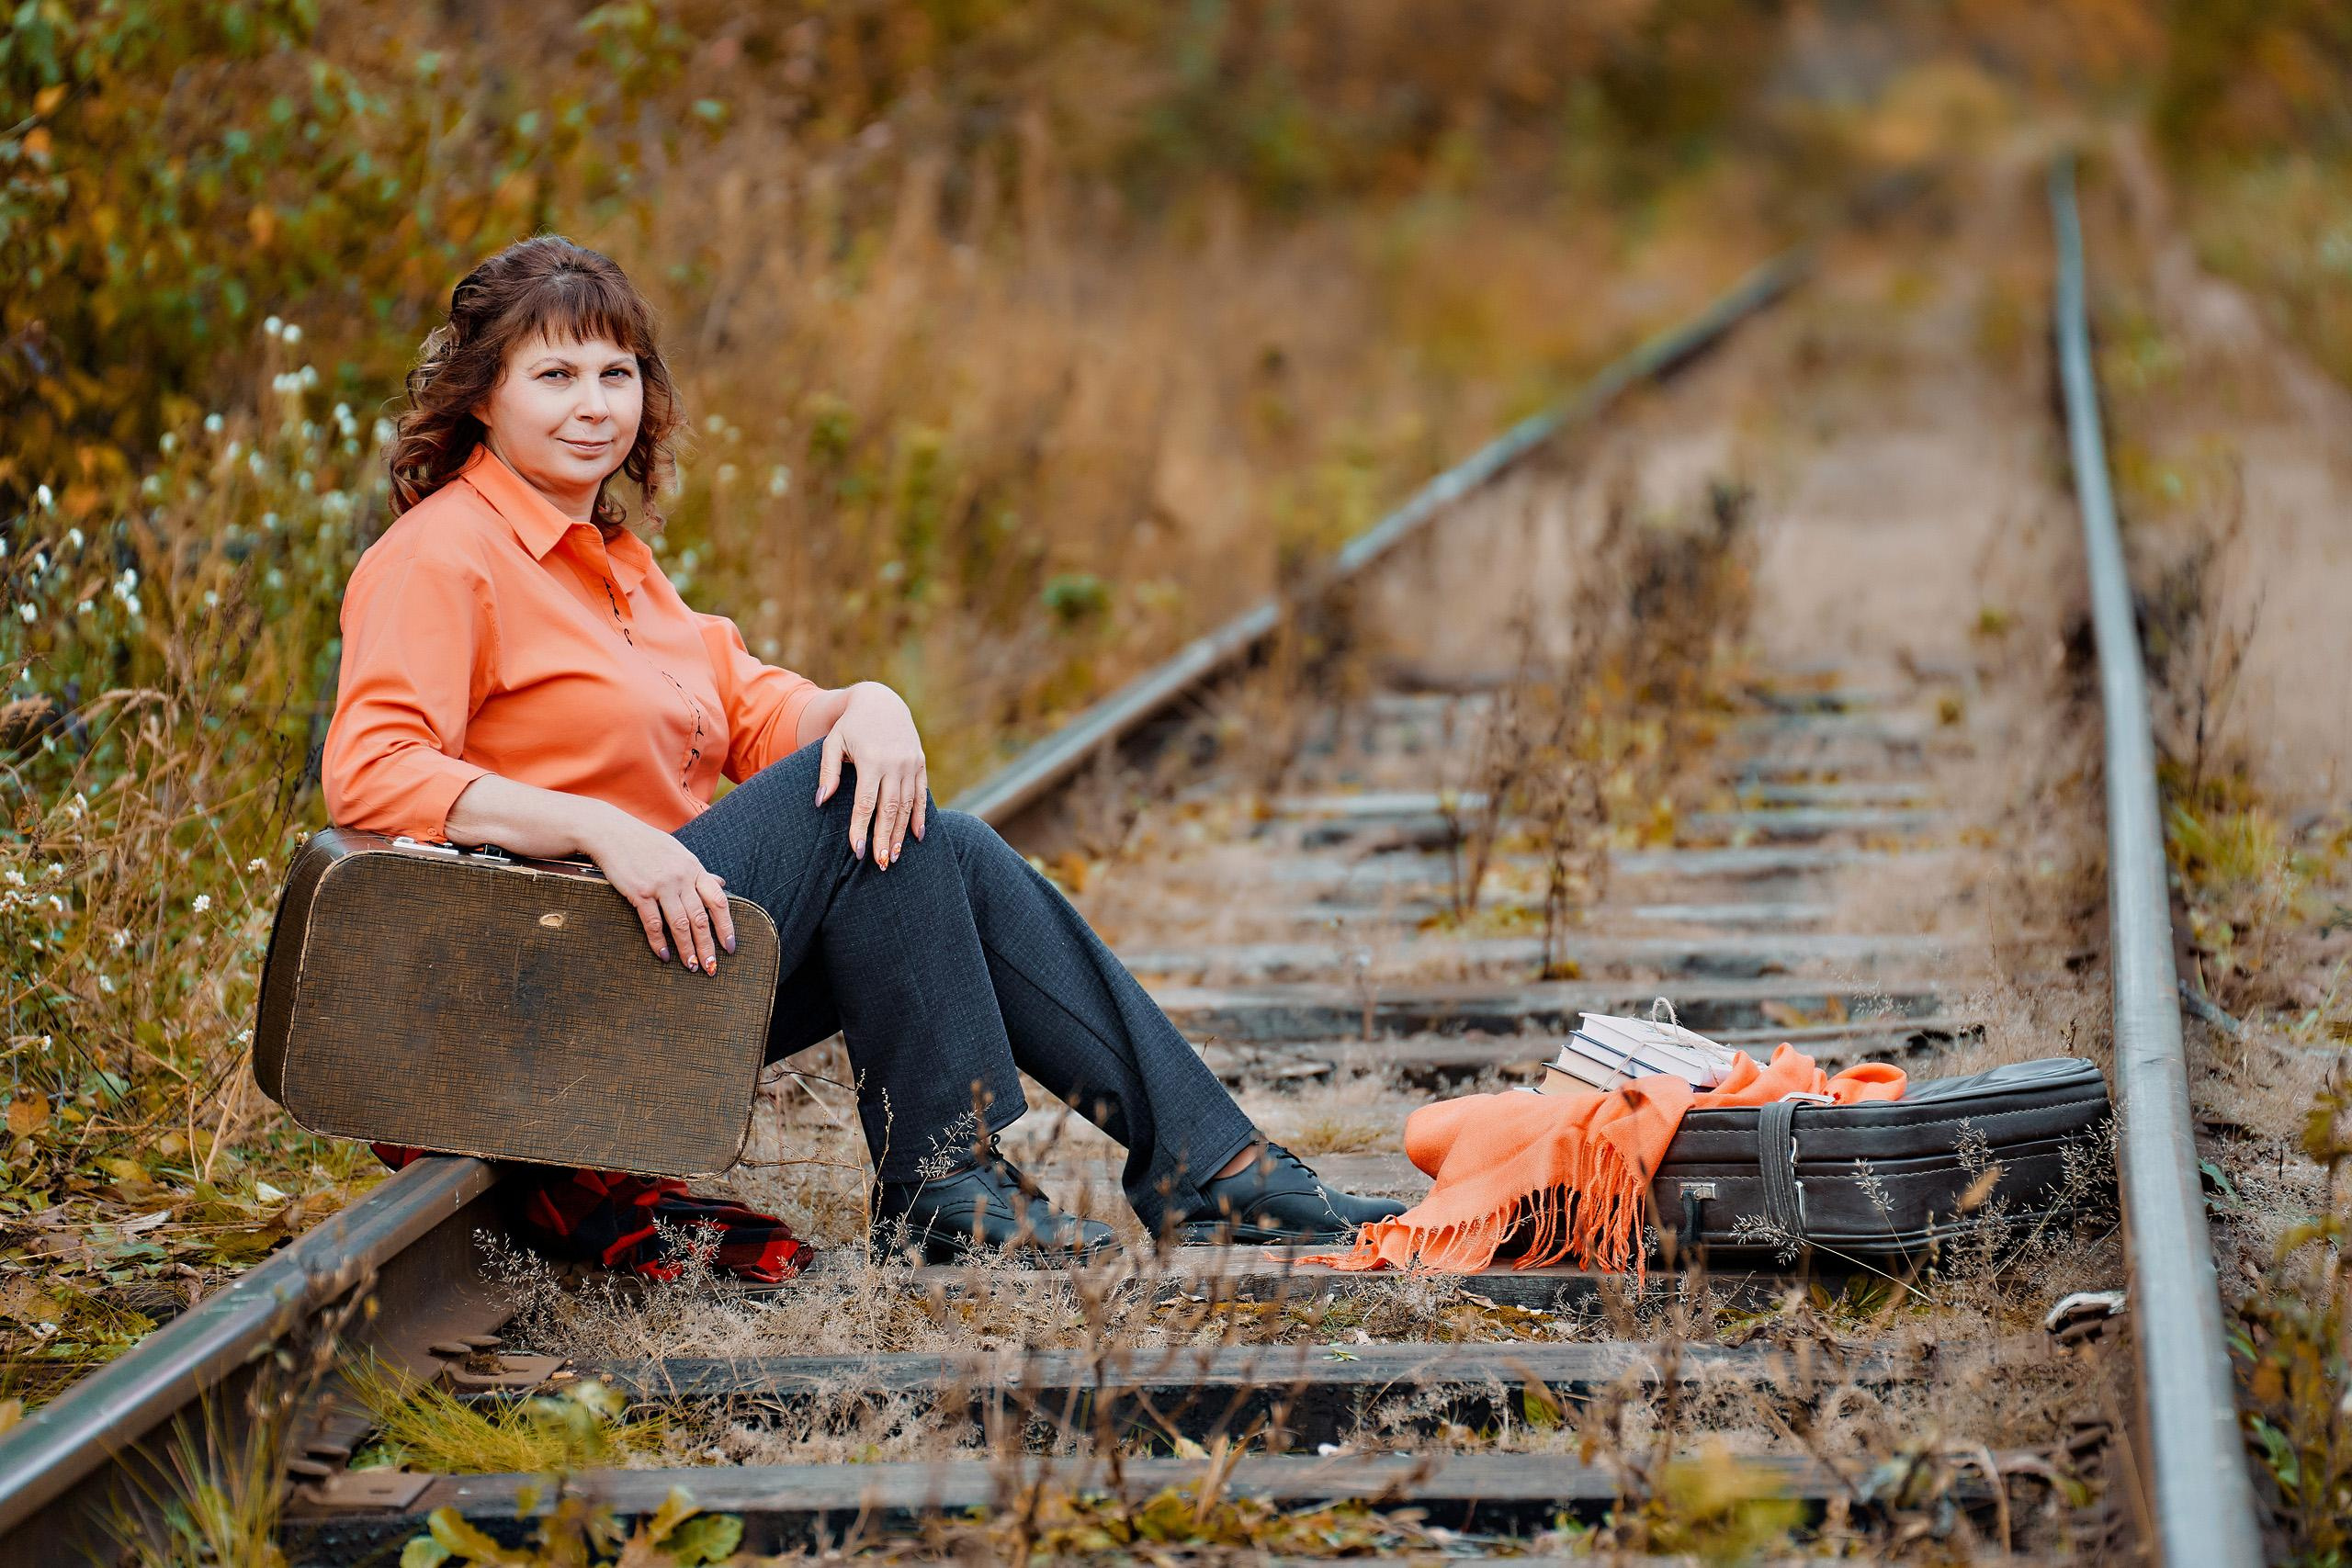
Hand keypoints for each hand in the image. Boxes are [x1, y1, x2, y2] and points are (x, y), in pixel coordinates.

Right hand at [581, 805, 735, 973]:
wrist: (612, 833)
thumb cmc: (647, 844)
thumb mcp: (679, 853)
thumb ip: (700, 872)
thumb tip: (722, 883)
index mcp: (694, 868)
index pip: (718, 901)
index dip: (726, 926)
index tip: (730, 947)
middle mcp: (681, 877)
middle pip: (700, 918)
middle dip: (707, 946)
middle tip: (711, 967)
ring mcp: (661, 885)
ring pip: (680, 924)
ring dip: (687, 949)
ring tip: (691, 966)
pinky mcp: (640, 892)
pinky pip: (653, 923)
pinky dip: (659, 942)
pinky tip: (663, 955)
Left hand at [816, 682, 927, 867]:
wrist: (881, 700)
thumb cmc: (850, 725)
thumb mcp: (833, 743)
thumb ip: (828, 773)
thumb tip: (821, 802)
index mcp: (871, 760)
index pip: (866, 803)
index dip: (861, 828)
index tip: (857, 850)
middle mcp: (895, 764)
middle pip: (889, 809)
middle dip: (884, 838)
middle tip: (880, 864)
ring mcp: (911, 764)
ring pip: (907, 806)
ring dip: (900, 833)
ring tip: (893, 856)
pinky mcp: (920, 763)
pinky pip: (921, 794)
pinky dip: (920, 816)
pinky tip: (917, 836)